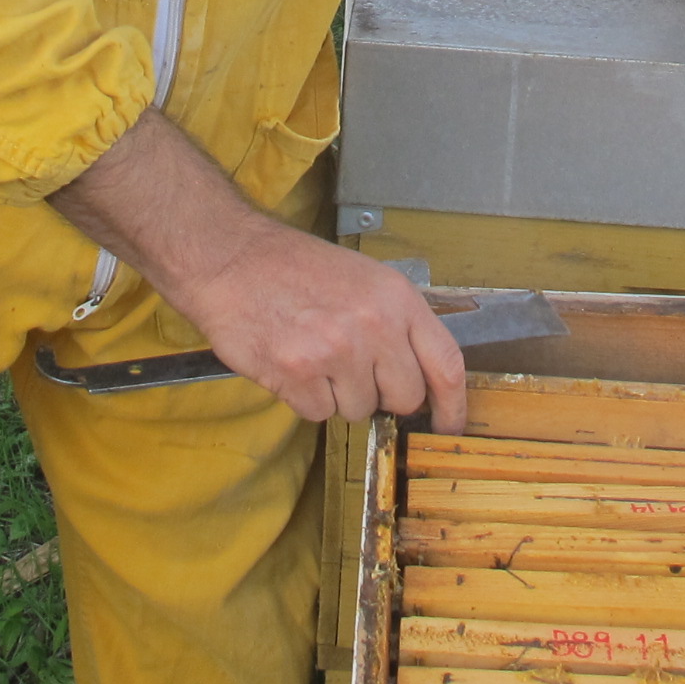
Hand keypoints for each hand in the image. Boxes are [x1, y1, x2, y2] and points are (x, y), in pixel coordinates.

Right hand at [47, 107, 468, 429]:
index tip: (450, 424)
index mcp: (396, 298)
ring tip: (313, 353)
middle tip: (353, 369)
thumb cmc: (294, 267)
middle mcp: (372, 326)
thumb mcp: (362, 277)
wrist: (230, 259)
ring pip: (358, 409)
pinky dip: (304, 397)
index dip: (454, 404)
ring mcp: (335, 352)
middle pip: (404, 397)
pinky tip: (290, 362)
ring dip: (337, 393)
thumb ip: (396, 323)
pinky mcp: (297, 375)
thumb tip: (421, 378)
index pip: (446, 364)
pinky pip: (318, 413)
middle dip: (382, 393)